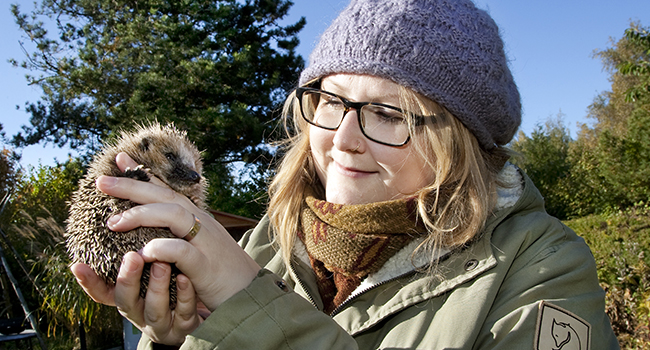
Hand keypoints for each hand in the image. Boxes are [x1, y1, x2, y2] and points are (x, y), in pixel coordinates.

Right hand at [70, 254, 203, 344]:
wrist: (202, 313)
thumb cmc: (169, 289)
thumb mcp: (149, 274)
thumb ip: (136, 255)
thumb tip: (114, 219)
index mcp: (129, 299)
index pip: (103, 293)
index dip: (89, 282)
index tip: (78, 265)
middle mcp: (141, 312)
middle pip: (127, 301)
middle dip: (127, 279)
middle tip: (132, 256)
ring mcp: (164, 321)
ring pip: (155, 309)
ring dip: (157, 286)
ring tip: (162, 263)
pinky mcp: (186, 324)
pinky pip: (184, 312)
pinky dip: (184, 295)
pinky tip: (186, 278)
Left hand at [88, 152, 260, 343]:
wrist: (250, 293)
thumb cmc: (220, 272)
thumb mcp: (198, 247)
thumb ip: (178, 235)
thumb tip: (151, 229)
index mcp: (197, 218)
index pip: (167, 189)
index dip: (143, 174)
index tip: (119, 158)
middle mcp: (201, 223)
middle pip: (165, 196)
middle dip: (132, 186)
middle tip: (101, 181)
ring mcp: (205, 242)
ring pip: (174, 215)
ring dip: (142, 215)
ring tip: (113, 222)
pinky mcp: (206, 265)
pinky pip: (182, 251)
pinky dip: (162, 248)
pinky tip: (144, 251)